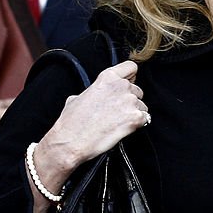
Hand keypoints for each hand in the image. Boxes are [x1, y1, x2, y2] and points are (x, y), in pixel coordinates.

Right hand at [29, 61, 149, 212]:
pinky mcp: (135, 119)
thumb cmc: (66, 126)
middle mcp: (119, 87)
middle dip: (130, 102)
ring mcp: (128, 102)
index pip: (131, 67)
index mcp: (103, 79)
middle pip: (138, 90)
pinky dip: (137, 128)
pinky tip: (122, 134)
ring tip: (114, 128)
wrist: (67, 145)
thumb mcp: (73, 101)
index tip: (127, 86)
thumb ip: (88, 93)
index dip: (130, 77)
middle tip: (114, 117)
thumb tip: (83, 96)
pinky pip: (146, 120)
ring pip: (143, 106)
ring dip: (134, 116)